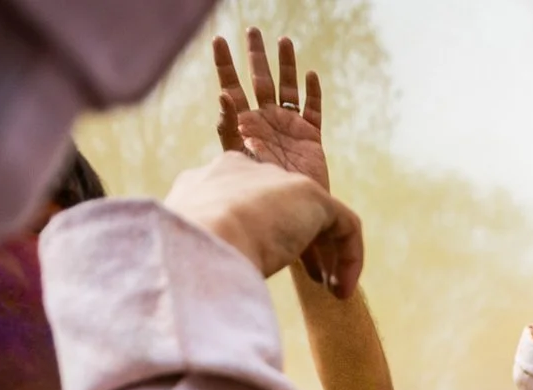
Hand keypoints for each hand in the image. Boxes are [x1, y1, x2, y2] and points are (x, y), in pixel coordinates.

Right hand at [163, 151, 363, 296]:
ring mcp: (276, 179)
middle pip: (282, 205)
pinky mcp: (310, 194)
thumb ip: (206, 255)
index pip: (246, 200)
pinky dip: (350, 258)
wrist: (198, 243)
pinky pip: (344, 224)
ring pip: (315, 215)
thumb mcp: (190, 254)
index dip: (264, 234)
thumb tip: (207, 289)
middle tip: (313, 279)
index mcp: (208, 182)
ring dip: (328, 255)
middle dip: (301, 243)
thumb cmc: (184, 260)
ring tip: (332, 290)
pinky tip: (342, 292)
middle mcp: (242, 171)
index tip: (269, 266)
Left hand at [213, 29, 327, 189]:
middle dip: (255, 56)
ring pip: (287, 89)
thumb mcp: (240, 160)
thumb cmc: (259, 195)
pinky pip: (312, 110)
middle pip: (259, 81)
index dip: (225, 65)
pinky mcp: (310, 138)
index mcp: (245, 126)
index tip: (219, 41)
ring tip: (284, 41)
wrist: (290, 215)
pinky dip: (313, 93)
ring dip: (286, 66)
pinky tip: (310, 75)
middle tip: (252, 30)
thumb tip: (223, 96)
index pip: (232, 88)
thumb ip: (231, 129)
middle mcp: (265, 122)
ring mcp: (288, 128)